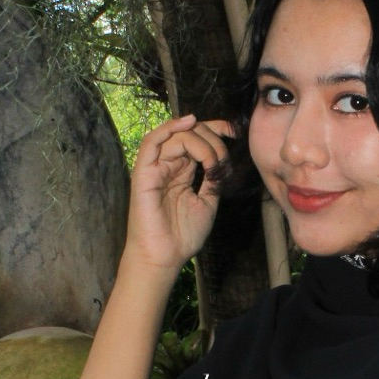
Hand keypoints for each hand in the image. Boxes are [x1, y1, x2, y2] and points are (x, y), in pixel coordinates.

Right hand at [122, 114, 233, 273]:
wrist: (165, 256)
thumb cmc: (183, 235)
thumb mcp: (208, 202)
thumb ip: (213, 179)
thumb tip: (222, 159)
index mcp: (181, 171)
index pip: (197, 140)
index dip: (216, 130)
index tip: (235, 132)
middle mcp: (168, 165)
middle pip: (189, 134)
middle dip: (212, 137)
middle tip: (223, 159)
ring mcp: (155, 167)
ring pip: (176, 136)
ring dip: (200, 141)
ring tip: (212, 159)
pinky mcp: (144, 172)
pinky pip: (152, 142)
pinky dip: (170, 127)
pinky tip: (189, 123)